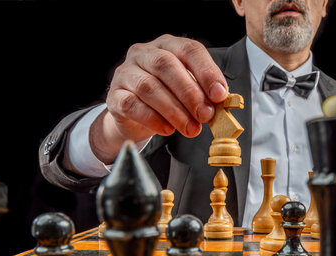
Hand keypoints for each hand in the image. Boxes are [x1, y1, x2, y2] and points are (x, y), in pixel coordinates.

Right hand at [90, 34, 228, 162]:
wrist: (134, 117)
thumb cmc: (167, 98)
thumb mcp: (188, 91)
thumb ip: (204, 93)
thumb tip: (221, 101)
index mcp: (167, 45)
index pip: (189, 49)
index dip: (206, 72)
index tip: (219, 95)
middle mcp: (143, 53)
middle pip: (166, 65)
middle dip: (189, 93)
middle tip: (204, 116)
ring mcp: (125, 73)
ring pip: (148, 86)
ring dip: (174, 110)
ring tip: (190, 128)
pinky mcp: (114, 95)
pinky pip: (131, 105)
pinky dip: (152, 118)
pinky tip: (167, 129)